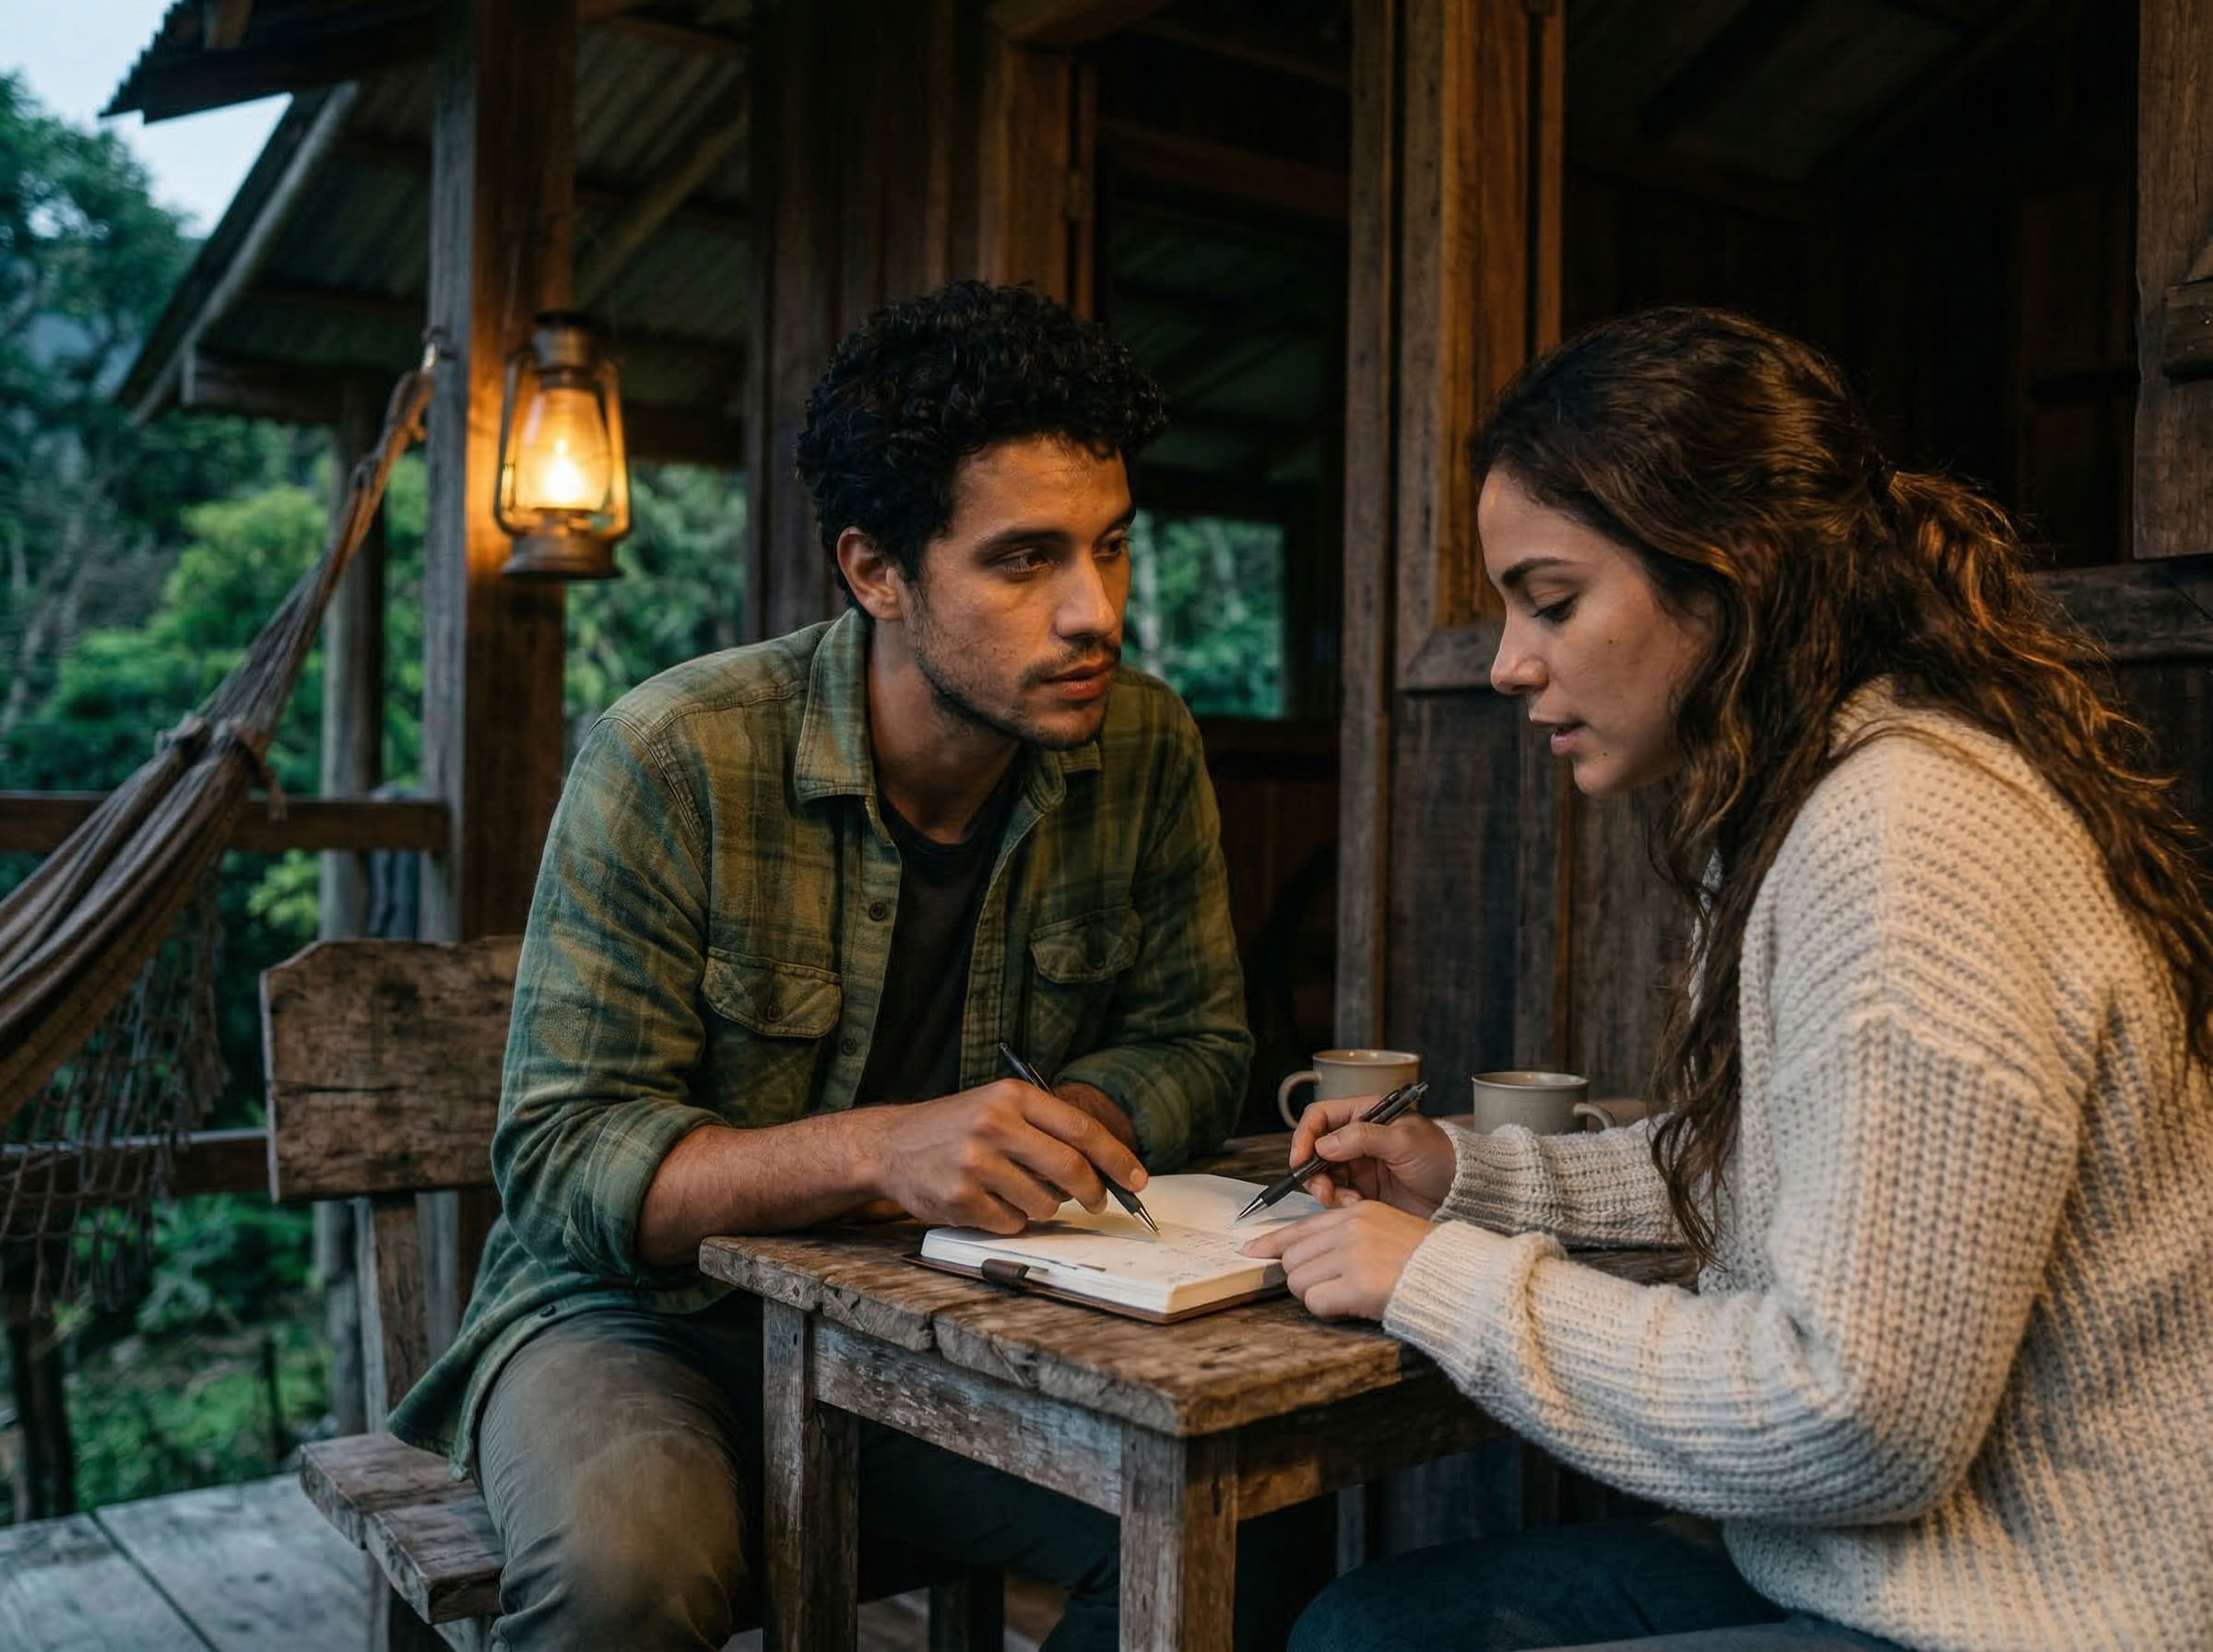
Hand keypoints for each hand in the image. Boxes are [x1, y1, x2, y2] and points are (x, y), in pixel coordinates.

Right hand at [861, 1079, 1148, 1234]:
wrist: (891, 1145)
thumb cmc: (956, 1127)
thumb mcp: (999, 1107)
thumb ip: (1047, 1129)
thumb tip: (1106, 1169)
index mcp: (1012, 1096)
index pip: (1081, 1128)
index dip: (1116, 1158)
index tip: (1138, 1179)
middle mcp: (995, 1125)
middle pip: (1071, 1169)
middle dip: (1095, 1193)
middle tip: (1099, 1202)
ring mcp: (976, 1163)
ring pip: (1045, 1203)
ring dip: (1044, 1206)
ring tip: (1018, 1189)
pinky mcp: (960, 1199)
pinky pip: (1013, 1223)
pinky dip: (1012, 1220)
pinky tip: (991, 1202)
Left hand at [1239, 1200, 1433, 1320]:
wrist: (1453, 1276)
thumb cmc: (1421, 1259)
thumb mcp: (1382, 1229)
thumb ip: (1343, 1235)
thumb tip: (1298, 1254)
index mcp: (1355, 1213)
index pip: (1298, 1228)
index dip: (1270, 1243)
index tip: (1250, 1251)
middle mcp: (1350, 1230)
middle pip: (1292, 1259)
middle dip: (1303, 1278)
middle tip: (1330, 1287)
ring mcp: (1352, 1256)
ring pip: (1299, 1283)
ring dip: (1316, 1296)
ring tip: (1346, 1296)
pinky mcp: (1357, 1285)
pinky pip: (1316, 1303)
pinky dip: (1328, 1310)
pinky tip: (1350, 1306)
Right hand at [1288, 1094, 1453, 1216]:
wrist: (1462, 1193)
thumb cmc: (1441, 1157)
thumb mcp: (1404, 1141)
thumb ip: (1362, 1138)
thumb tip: (1323, 1144)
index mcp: (1366, 1114)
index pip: (1321, 1116)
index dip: (1305, 1135)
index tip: (1301, 1158)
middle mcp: (1357, 1138)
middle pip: (1315, 1149)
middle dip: (1313, 1170)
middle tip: (1322, 1189)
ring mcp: (1359, 1165)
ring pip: (1323, 1175)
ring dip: (1326, 1189)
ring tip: (1343, 1200)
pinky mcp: (1363, 1190)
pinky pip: (1337, 1195)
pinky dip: (1339, 1203)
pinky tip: (1355, 1205)